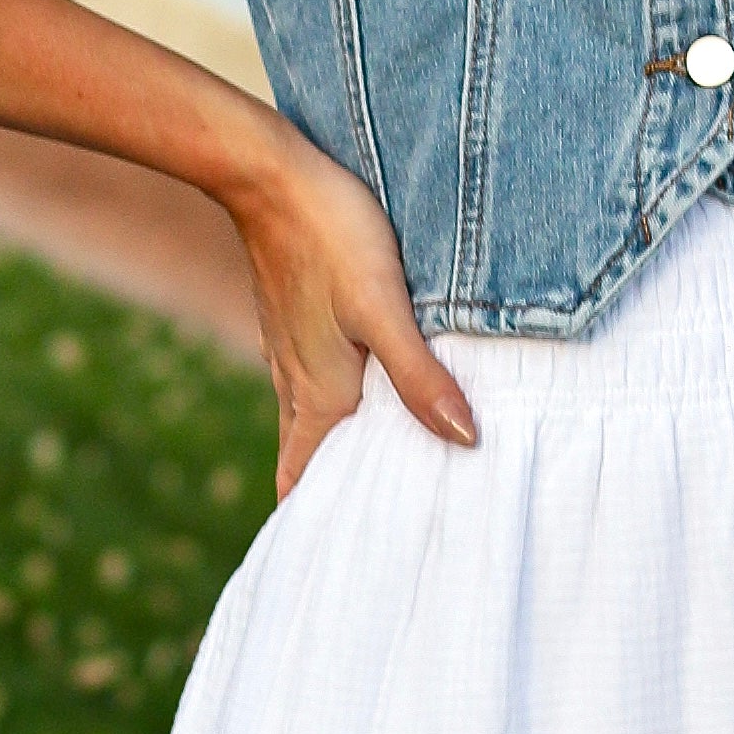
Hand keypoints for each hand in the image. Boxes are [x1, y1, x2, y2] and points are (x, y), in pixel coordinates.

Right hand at [226, 126, 477, 498]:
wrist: (267, 171)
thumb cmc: (329, 235)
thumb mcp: (384, 306)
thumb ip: (420, 377)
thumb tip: (466, 442)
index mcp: (317, 396)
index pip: (302, 486)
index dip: (317, 525)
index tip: (349, 562)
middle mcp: (298, 383)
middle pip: (309, 461)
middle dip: (337, 496)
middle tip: (383, 526)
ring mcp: (294, 349)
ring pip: (314, 420)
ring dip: (342, 449)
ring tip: (391, 466)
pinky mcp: (299, 316)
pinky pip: (317, 379)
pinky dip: (343, 404)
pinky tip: (375, 388)